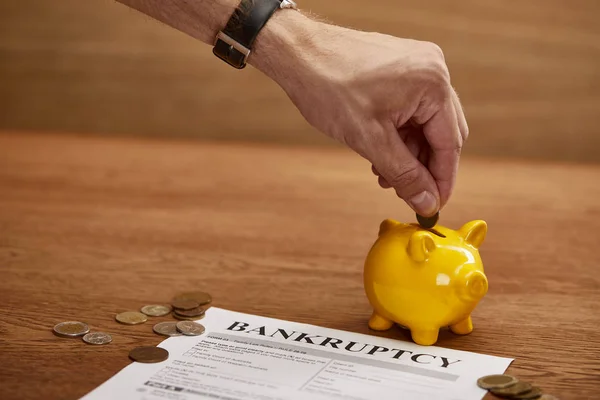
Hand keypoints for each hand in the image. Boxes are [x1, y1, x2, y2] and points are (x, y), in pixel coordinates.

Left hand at [252, 12, 467, 215]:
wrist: (297, 54)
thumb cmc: (328, 86)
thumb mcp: (370, 140)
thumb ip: (404, 175)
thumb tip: (427, 203)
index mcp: (433, 84)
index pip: (450, 142)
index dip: (442, 179)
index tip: (434, 206)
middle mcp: (432, 70)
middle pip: (441, 133)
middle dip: (422, 167)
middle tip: (406, 192)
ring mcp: (417, 67)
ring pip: (424, 125)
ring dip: (408, 154)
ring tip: (383, 173)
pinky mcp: (401, 69)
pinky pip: (411, 110)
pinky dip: (398, 135)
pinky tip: (380, 153)